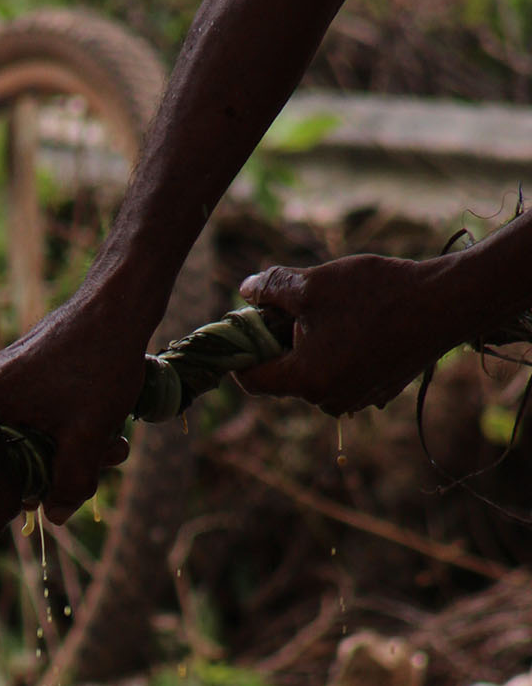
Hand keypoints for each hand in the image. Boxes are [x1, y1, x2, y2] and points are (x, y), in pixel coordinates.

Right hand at [0, 297, 135, 523]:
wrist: (120, 303)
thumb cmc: (102, 368)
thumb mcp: (88, 436)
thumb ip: (70, 482)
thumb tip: (56, 517)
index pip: (12, 465)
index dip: (50, 481)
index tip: (86, 478)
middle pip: (29, 446)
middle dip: (73, 457)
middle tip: (114, 453)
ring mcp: (8, 369)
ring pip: (44, 426)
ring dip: (82, 438)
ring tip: (118, 432)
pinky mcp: (29, 359)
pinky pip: (48, 404)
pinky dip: (77, 414)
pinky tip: (107, 409)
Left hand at [237, 254, 466, 414]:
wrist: (446, 303)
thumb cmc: (376, 294)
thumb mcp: (313, 284)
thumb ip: (271, 290)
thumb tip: (246, 290)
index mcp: (307, 381)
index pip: (252, 379)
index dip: (238, 351)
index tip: (241, 324)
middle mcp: (330, 401)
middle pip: (284, 374)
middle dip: (279, 342)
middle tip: (289, 305)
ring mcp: (357, 399)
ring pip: (314, 373)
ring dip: (310, 345)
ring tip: (329, 309)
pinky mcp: (379, 390)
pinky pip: (343, 373)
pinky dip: (338, 351)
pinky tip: (357, 322)